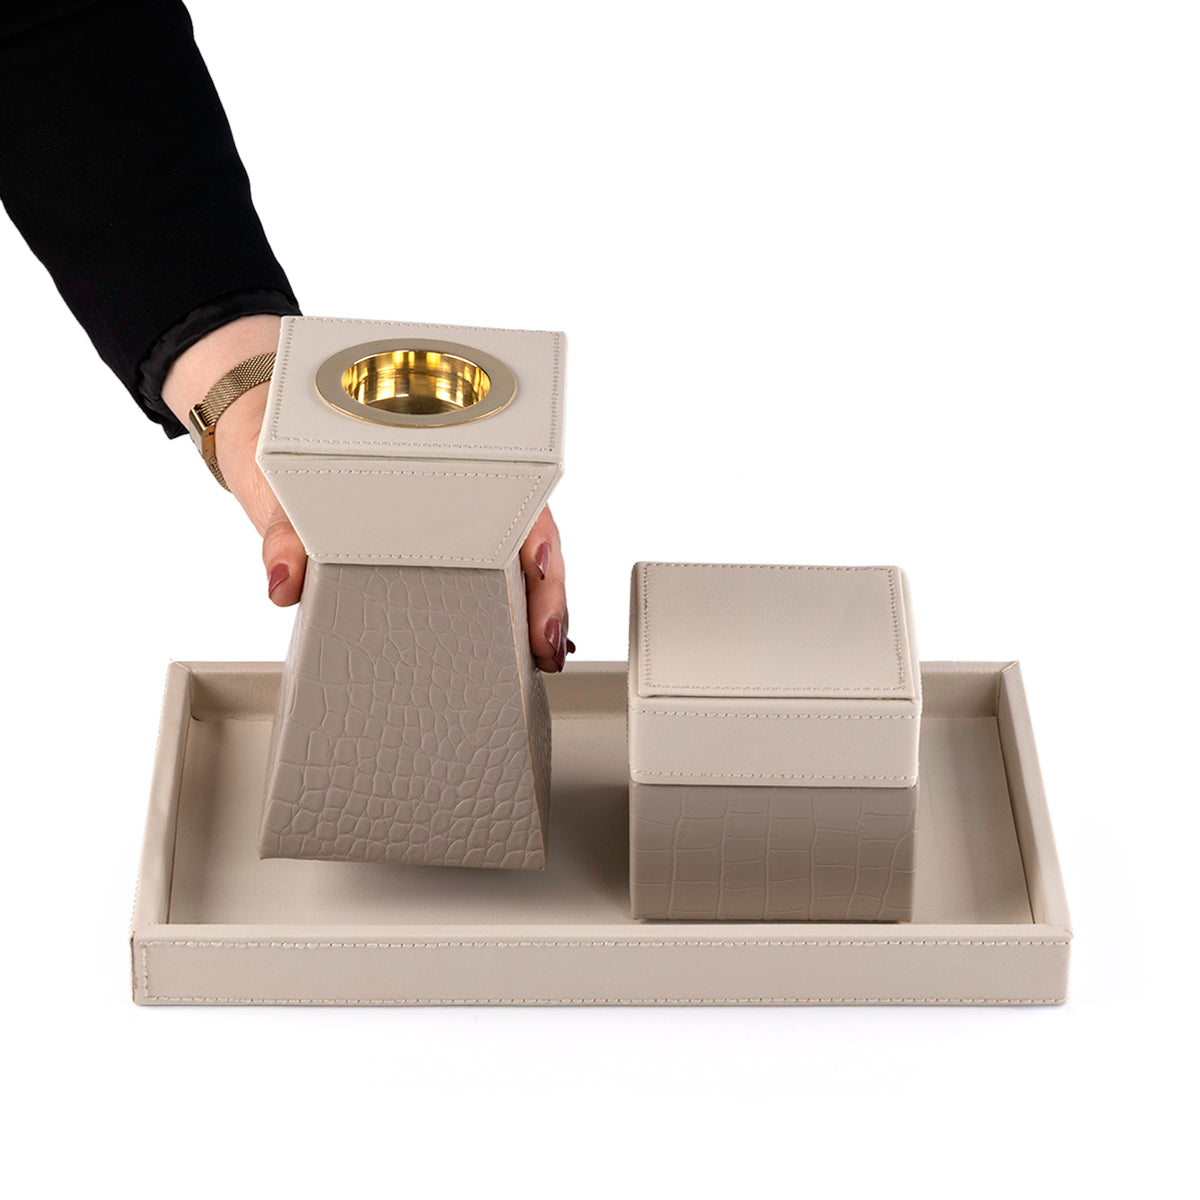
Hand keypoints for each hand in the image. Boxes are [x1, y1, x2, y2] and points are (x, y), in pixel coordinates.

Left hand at [163, 316, 573, 670]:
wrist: (260, 430)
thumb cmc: (280, 435)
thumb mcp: (278, 484)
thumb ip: (283, 532)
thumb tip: (286, 581)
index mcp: (435, 463)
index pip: (508, 498)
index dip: (537, 539)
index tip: (543, 574)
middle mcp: (452, 494)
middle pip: (525, 543)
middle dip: (549, 597)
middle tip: (546, 646)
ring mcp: (444, 528)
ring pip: (510, 569)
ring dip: (532, 615)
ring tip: (543, 658)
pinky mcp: (423, 560)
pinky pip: (473, 588)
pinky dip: (501, 620)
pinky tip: (516, 652)